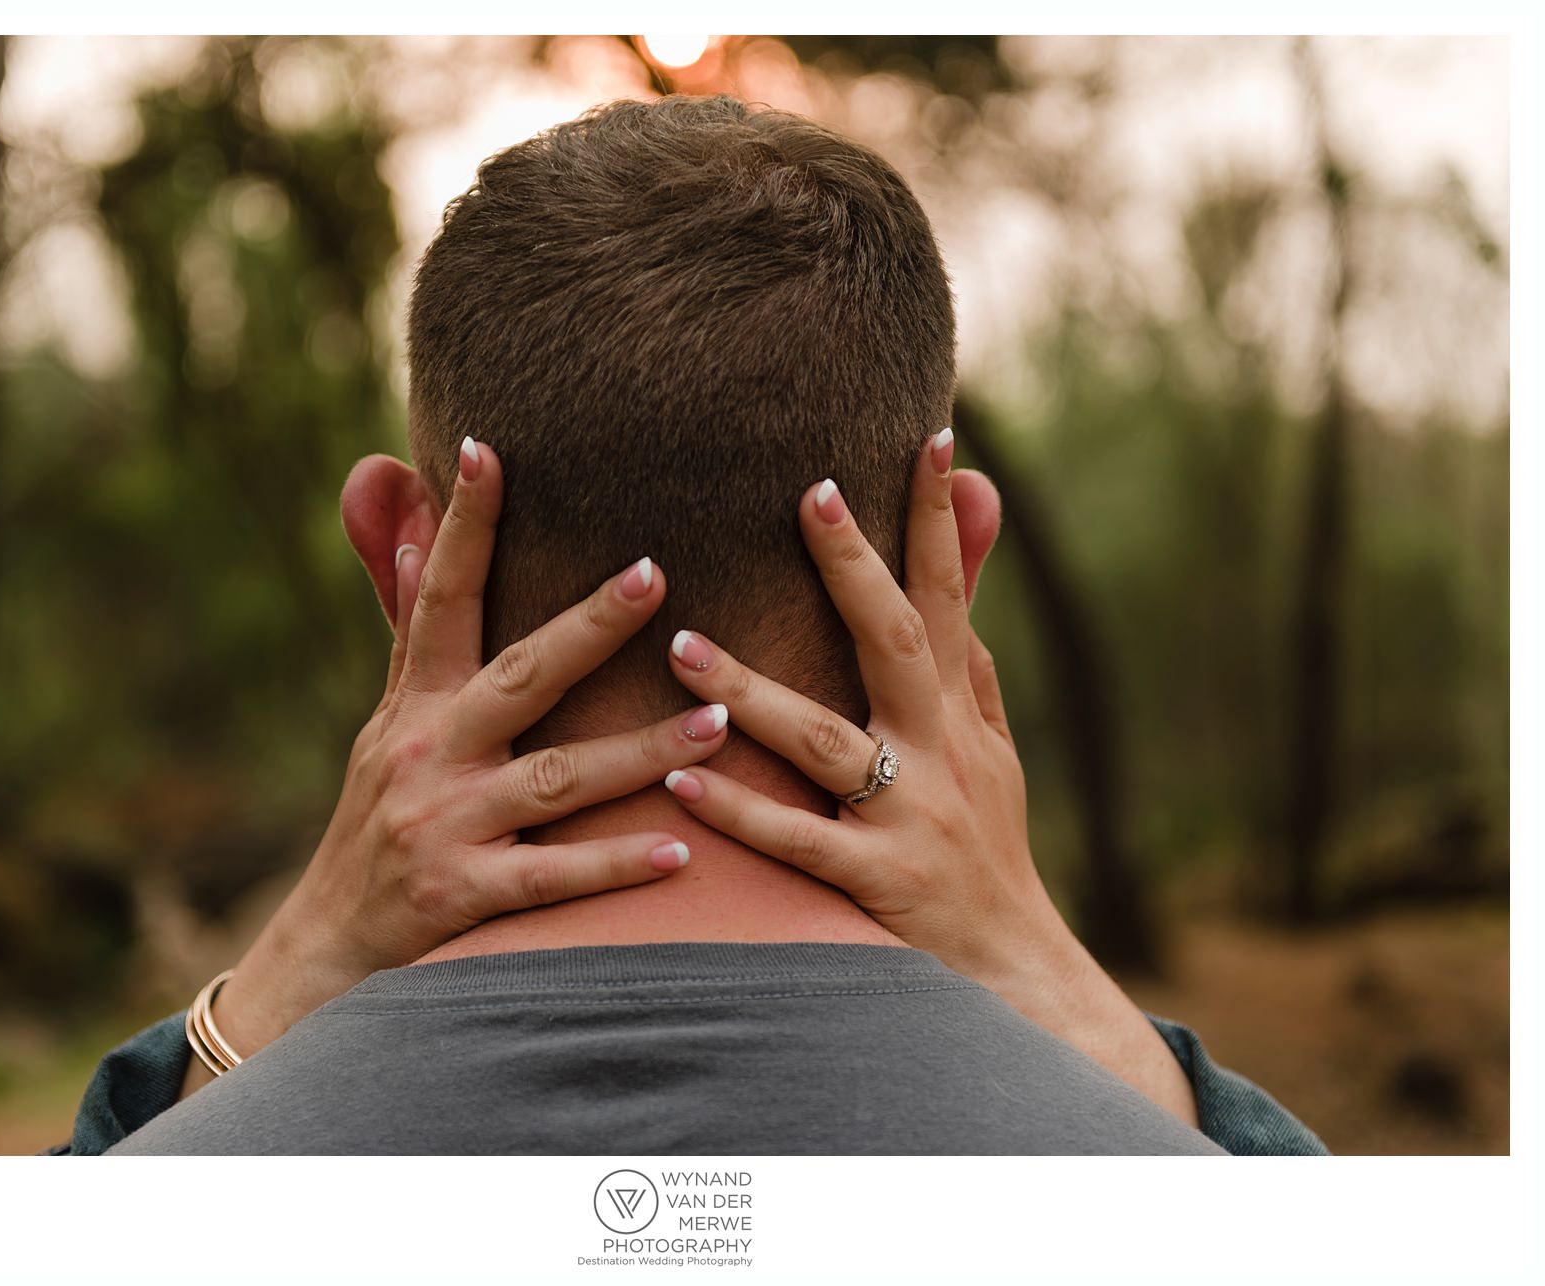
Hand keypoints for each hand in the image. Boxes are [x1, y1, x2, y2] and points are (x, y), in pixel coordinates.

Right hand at [193, 441, 726, 1089]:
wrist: (327, 948)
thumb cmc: (378, 823)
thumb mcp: (386, 727)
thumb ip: (413, 636)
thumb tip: (411, 534)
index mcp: (415, 705)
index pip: (440, 600)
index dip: (462, 525)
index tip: (487, 449)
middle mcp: (428, 755)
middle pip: (519, 677)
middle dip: (588, 625)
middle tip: (657, 572)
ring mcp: (448, 828)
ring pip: (558, 780)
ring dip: (638, 750)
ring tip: (717, 719)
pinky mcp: (467, 897)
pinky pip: (554, 878)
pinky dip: (614, 864)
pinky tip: (680, 849)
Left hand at [659, 433, 1199, 1125]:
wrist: (1011, 972)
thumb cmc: (985, 845)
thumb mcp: (990, 746)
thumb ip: (966, 655)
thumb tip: (970, 555)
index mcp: (955, 714)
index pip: (947, 598)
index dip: (939, 520)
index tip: (928, 437)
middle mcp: (938, 753)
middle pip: (895, 646)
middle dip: (855, 569)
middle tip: (807, 495)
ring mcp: (907, 818)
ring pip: (826, 742)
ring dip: (755, 691)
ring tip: (682, 644)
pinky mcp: (875, 883)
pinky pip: (798, 841)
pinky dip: (740, 811)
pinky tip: (680, 776)